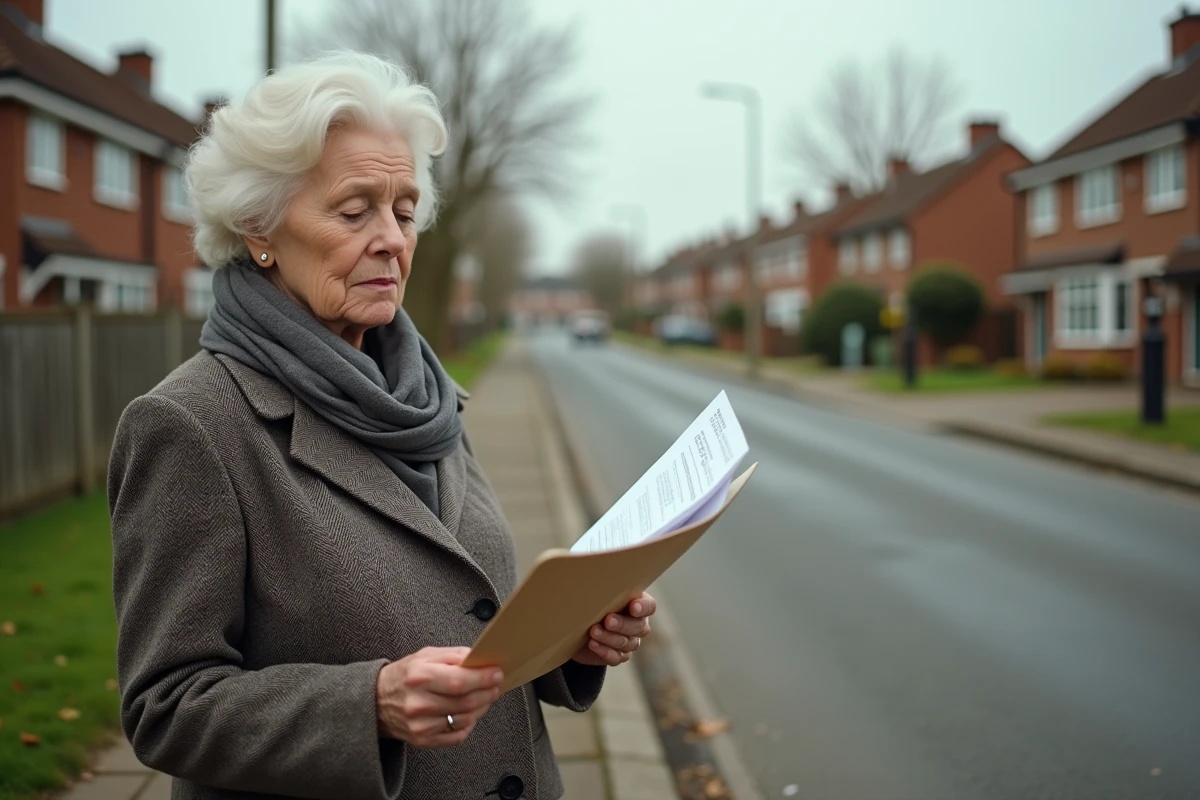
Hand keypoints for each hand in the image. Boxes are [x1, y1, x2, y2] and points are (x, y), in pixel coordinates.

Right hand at [376, 647, 502, 747]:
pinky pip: (457, 736)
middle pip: (465, 702)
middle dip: (487, 692)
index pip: (459, 681)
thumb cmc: (404, 676)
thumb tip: (480, 659)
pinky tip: (468, 713)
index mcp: (419, 676)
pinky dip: (469, 724)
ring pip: (465, 719)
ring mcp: (420, 725)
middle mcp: (418, 703)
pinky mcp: (423, 740)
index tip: (497, 673)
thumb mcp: (426, 655)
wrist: (376, 701)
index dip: (483, 678)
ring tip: (483, 697)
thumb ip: (454, 655)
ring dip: (481, 708)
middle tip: (495, 685)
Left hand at [571, 592, 655, 666]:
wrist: (577, 629)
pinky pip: (616, 657)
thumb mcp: (596, 594)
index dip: (643, 607)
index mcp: (636, 604)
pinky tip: (593, 644)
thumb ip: (602, 589)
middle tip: (607, 620)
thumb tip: (592, 569)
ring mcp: (629, 642)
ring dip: (610, 637)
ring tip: (593, 631)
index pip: (649, 606)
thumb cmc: (589, 604)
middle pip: (639, 626)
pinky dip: (605, 651)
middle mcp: (637, 624)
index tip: (633, 607)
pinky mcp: (618, 656)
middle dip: (622, 624)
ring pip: (627, 643)